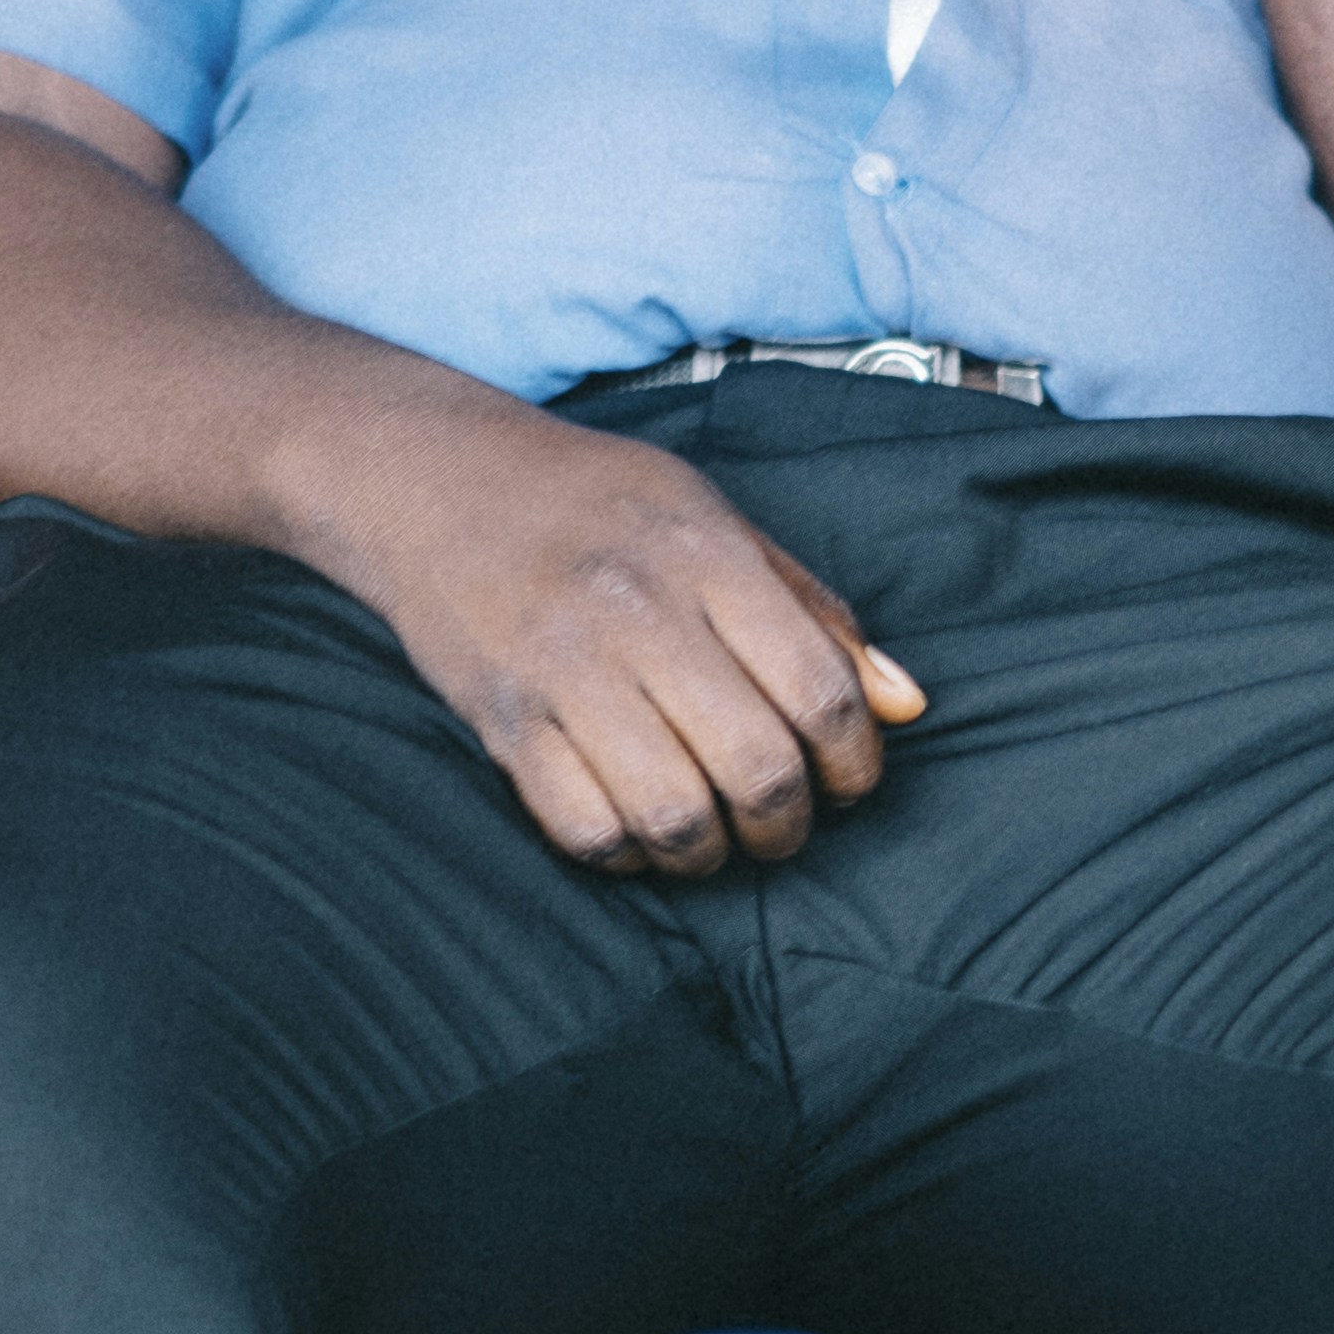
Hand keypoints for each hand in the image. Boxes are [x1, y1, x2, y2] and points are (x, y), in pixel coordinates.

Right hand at [303, 384, 926, 874]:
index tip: (848, 781)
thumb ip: (812, 611)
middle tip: (780, 824)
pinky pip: (584, 830)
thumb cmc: (592, 502)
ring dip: (709, 853)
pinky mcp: (502, 722)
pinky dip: (624, 853)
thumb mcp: (714, 522)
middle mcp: (638, 614)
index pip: (819, 690)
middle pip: (757, 768)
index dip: (855, 762)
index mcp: (706, 557)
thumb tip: (904, 704)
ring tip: (711, 838)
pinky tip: (633, 830)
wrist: (430, 480)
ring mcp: (563, 672)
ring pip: (673, 816)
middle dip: (787, 824)